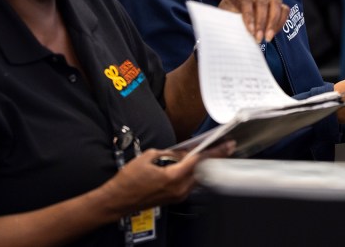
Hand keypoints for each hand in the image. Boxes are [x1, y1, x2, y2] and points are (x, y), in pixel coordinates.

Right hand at [99, 141, 234, 215]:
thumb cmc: (128, 181)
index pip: (200, 161)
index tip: (227, 145)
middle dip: (216, 158)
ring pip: (198, 178)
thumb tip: (181, 153)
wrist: (118, 200)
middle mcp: (179, 189)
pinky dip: (195, 173)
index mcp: (173, 177)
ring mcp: (178, 195)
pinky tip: (194, 165)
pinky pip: (190, 183)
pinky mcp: (175, 198)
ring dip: (206, 165)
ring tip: (212, 154)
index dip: (216, 151)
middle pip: (204, 170)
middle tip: (226, 147)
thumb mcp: (147, 157)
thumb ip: (168, 153)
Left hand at [219, 0, 288, 41]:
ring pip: (276, 2)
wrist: (233, 12)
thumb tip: (235, 33)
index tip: (250, 31)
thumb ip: (229, 19)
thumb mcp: (224, 14)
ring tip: (267, 38)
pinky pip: (284, 9)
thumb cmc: (227, 12)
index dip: (248, 15)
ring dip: (273, 22)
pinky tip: (272, 34)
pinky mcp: (277, 0)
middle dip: (261, 20)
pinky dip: (280, 22)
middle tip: (259, 37)